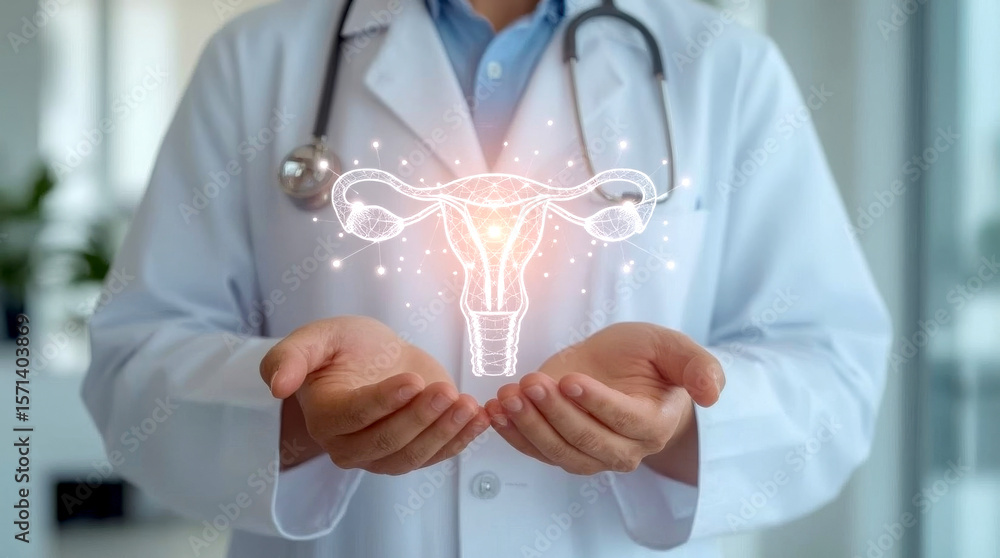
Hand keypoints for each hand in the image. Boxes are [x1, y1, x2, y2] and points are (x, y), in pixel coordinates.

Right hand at [260, 316, 488, 474]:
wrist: (377, 356)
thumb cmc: (344, 346)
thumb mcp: (317, 337)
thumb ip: (290, 356)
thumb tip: (276, 386)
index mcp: (325, 416)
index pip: (354, 416)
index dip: (384, 402)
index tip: (413, 380)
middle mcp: (348, 445)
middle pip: (386, 441)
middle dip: (420, 419)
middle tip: (447, 392)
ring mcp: (381, 455)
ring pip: (413, 455)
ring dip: (445, 433)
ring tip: (468, 406)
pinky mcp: (412, 452)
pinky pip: (436, 456)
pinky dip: (461, 440)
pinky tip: (480, 418)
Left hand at [485, 323, 723, 478]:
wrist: (622, 369)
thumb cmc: (646, 358)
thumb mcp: (670, 347)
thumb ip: (697, 366)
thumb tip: (713, 394)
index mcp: (654, 424)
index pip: (625, 421)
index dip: (597, 403)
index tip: (571, 380)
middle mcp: (624, 448)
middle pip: (587, 442)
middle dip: (555, 415)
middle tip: (531, 383)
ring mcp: (590, 454)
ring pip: (558, 452)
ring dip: (528, 427)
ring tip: (508, 397)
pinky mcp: (560, 449)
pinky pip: (535, 450)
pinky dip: (511, 434)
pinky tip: (495, 411)